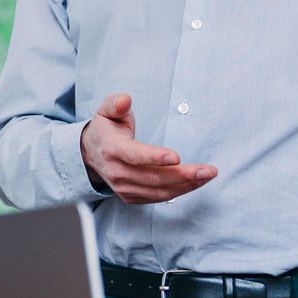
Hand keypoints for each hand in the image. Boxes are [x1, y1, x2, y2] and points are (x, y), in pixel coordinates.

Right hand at [79, 93, 215, 203]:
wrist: (89, 154)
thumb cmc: (105, 129)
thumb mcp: (106, 110)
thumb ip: (116, 103)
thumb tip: (126, 100)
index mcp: (112, 148)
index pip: (134, 155)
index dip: (155, 157)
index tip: (176, 157)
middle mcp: (117, 172)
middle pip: (153, 177)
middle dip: (183, 175)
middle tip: (208, 170)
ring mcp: (124, 187)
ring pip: (159, 191)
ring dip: (186, 185)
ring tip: (207, 176)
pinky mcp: (132, 197)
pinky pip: (159, 198)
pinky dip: (179, 192)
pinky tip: (195, 183)